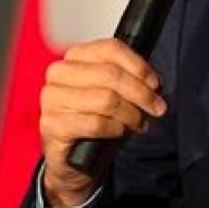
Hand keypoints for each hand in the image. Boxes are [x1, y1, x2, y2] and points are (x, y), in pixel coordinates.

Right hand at [39, 38, 166, 206]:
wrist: (72, 159)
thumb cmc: (94, 121)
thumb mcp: (113, 93)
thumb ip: (130, 80)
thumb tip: (154, 82)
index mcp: (75, 56)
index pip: (111, 48)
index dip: (139, 66)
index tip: (156, 84)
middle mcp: (59, 72)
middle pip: (111, 74)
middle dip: (141, 93)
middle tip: (157, 108)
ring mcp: (52, 98)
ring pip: (106, 99)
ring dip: (131, 114)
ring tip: (140, 123)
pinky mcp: (51, 124)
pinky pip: (95, 123)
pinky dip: (115, 129)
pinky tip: (119, 132)